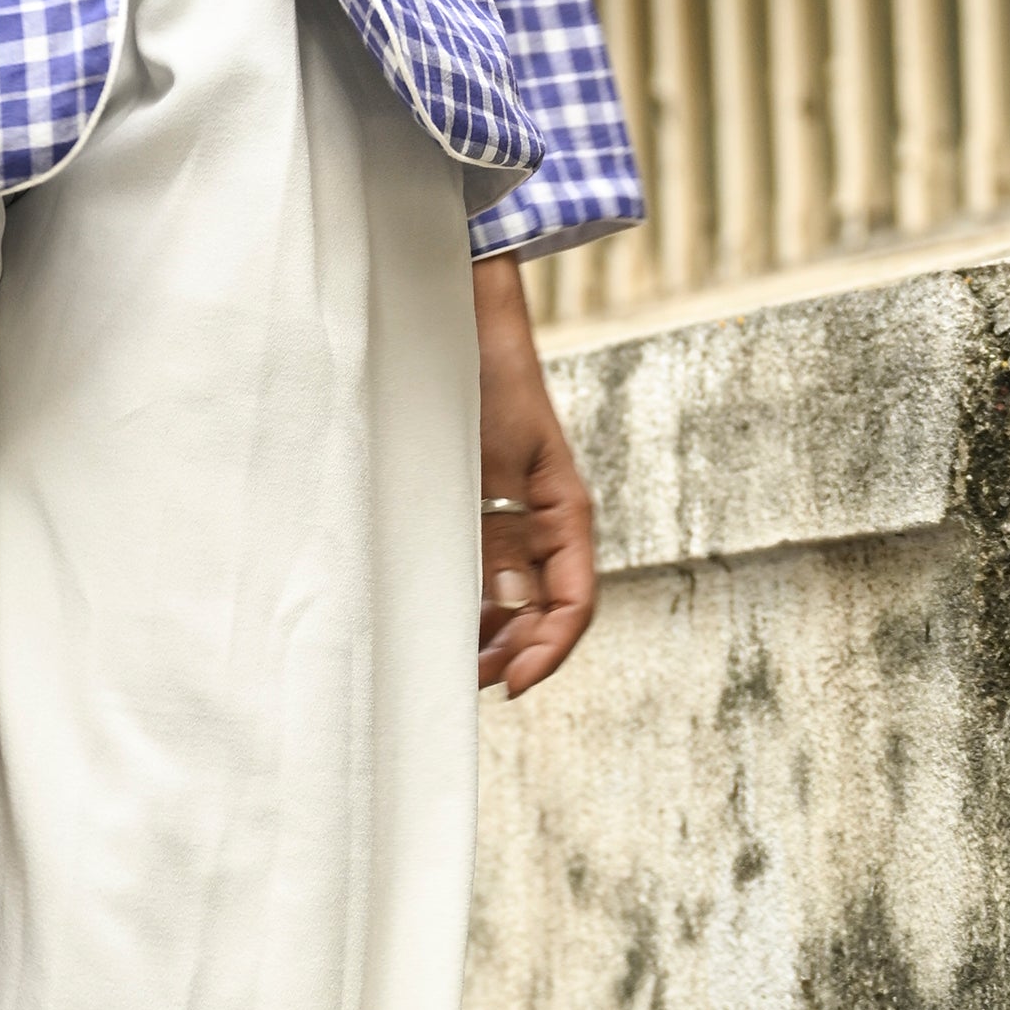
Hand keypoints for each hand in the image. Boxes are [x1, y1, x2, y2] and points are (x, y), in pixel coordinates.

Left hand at [474, 256, 595, 696]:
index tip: (511, 684)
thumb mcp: (502, 460)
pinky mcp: (474, 511)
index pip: (572, 605)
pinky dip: (464, 599)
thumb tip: (506, 604)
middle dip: (510, 652)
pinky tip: (437, 614)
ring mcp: (508, 520)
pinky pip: (478, 570)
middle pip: (540, 613)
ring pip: (509, 599)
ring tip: (446, 658)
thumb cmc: (488, 380)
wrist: (459, 325)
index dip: (548, 651)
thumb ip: (505, 532)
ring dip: (486, 633)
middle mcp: (540, 526)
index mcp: (564, 516)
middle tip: (461, 680)